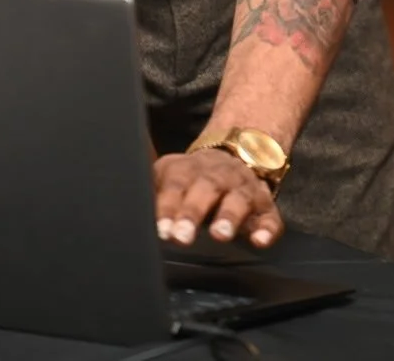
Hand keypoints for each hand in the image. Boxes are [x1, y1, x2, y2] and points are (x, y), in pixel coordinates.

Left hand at [153, 148, 283, 248]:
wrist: (236, 153)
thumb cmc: (192, 177)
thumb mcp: (168, 176)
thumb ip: (151, 192)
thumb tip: (124, 208)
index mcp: (188, 170)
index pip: (175, 186)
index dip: (167, 207)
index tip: (161, 229)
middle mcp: (217, 177)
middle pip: (206, 190)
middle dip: (194, 212)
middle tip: (182, 235)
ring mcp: (243, 189)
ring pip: (239, 200)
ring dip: (229, 216)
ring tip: (220, 234)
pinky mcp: (265, 206)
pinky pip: (270, 217)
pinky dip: (267, 229)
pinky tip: (260, 241)